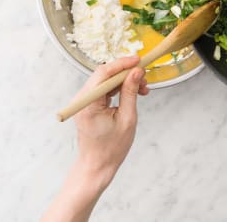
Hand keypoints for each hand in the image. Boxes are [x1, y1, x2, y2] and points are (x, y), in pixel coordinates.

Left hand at [42, 56, 148, 221]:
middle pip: (104, 75)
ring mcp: (84, 102)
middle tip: (145, 77)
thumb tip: (136, 72)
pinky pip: (104, 90)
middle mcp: (82, 100)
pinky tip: (134, 93)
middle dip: (126, 73)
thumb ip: (130, 93)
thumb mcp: (127, 119)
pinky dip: (119, 89)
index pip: (103, 74)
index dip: (122, 64)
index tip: (138, 60)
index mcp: (89, 104)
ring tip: (143, 89)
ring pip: (106, 81)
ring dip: (124, 81)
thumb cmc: (111, 148)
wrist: (97, 166)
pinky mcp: (89, 105)